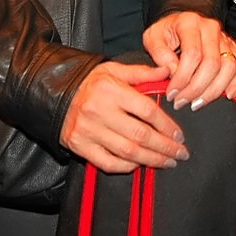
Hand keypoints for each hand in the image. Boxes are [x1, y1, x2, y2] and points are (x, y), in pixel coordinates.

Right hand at [60, 59, 188, 173]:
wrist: (55, 94)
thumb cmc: (90, 82)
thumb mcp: (114, 70)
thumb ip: (142, 73)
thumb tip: (167, 72)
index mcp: (111, 90)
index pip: (147, 111)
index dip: (167, 125)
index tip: (179, 135)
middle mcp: (100, 111)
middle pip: (140, 135)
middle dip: (165, 147)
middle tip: (180, 154)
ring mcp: (89, 131)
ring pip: (128, 152)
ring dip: (152, 160)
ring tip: (167, 162)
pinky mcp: (80, 146)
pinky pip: (108, 162)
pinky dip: (127, 166)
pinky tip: (140, 164)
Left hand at [142, 11, 235, 110]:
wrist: (180, 24)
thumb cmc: (167, 33)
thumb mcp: (152, 37)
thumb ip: (159, 53)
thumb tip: (172, 71)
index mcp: (190, 22)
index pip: (192, 54)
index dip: (182, 78)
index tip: (172, 93)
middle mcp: (211, 28)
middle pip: (212, 63)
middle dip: (196, 88)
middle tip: (182, 102)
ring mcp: (225, 38)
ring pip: (229, 67)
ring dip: (214, 90)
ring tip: (198, 102)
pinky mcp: (234, 48)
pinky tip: (228, 95)